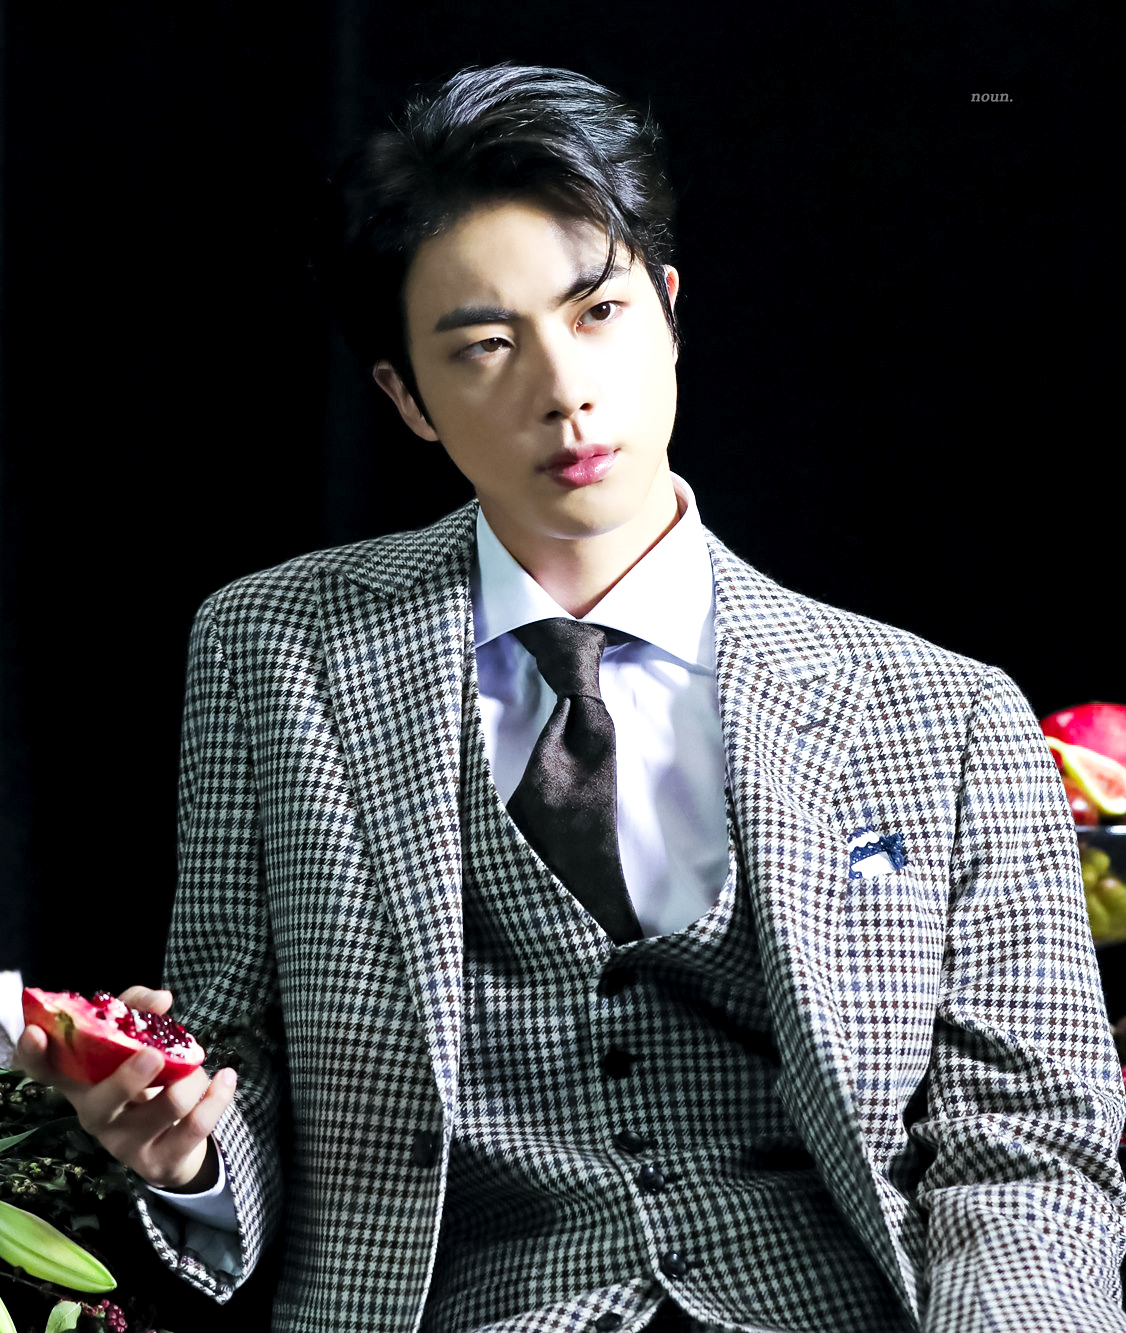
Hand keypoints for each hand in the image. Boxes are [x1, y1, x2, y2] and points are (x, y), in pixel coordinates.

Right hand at [15, 985, 236, 1191]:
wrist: (172, 1142)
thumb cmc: (147, 1079)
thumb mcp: (139, 1041)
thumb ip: (142, 1011)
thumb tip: (161, 1000)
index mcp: (81, 1082)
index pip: (46, 1071)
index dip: (34, 1054)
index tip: (39, 1034)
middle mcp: (94, 1115)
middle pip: (102, 1101)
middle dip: (130, 1077)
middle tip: (154, 1054)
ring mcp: (124, 1143)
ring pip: (166, 1105)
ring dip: (193, 1078)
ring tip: (199, 1067)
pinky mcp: (159, 1161)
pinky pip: (196, 1126)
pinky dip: (218, 1097)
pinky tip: (227, 1077)